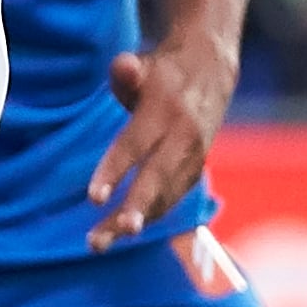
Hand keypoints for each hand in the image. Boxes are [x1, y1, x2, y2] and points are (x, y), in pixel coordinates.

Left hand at [87, 36, 231, 246]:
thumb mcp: (145, 63)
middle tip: (115, 233)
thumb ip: (127, 70)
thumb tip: (123, 67)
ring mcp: (195, 154)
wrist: (212, 70)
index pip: (135, 144)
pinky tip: (122, 231)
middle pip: (156, 177)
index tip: (94, 198)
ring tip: (101, 243)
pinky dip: (151, 214)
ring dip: (137, 220)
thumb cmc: (163, 71)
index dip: (114, 170)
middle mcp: (184, 135)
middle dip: (136, 207)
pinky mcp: (198, 167)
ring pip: (165, 194)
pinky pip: (173, 197)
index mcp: (165, 109)